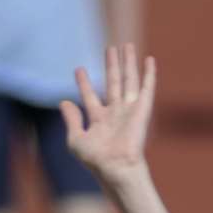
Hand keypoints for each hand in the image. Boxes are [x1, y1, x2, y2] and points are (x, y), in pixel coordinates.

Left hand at [61, 44, 154, 185]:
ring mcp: (129, 111)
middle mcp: (114, 113)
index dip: (84, 83)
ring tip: (126, 45)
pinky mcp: (142, 111)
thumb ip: (71, 120)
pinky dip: (149, 74)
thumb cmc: (96, 159)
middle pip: (113, 83)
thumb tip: (64, 102)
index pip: (90, 97)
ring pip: (128, 80)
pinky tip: (149, 60)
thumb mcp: (76, 140)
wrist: (116, 167)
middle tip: (109, 48)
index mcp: (98, 120)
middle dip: (111, 65)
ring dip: (128, 63)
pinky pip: (147, 88)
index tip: (79, 69)